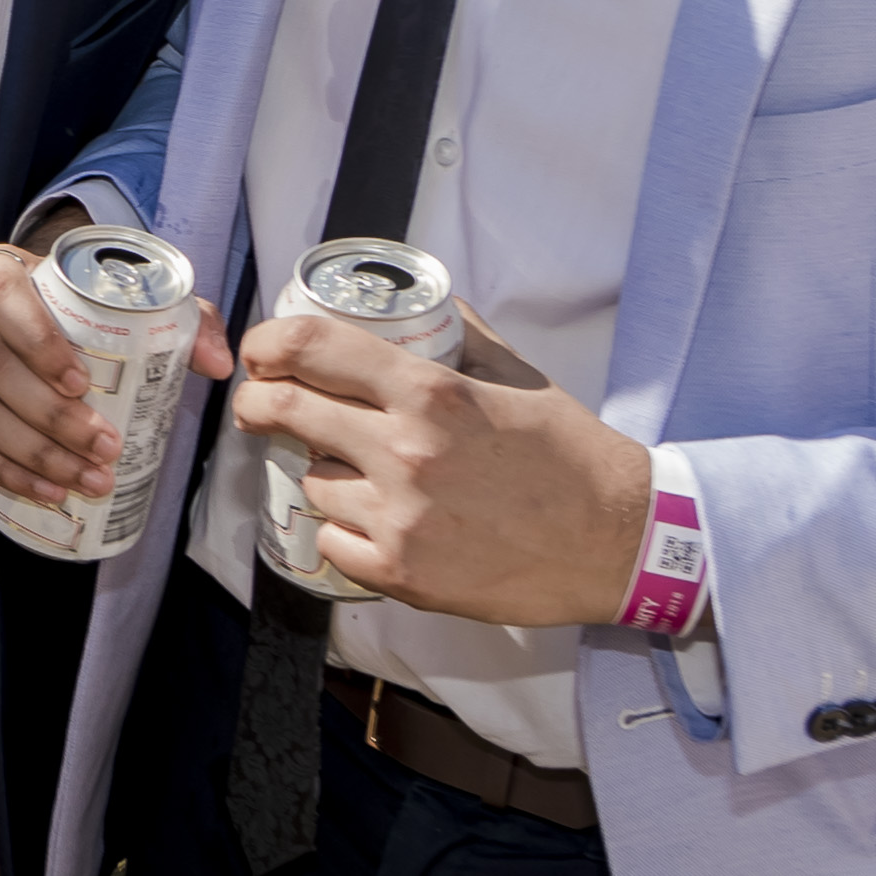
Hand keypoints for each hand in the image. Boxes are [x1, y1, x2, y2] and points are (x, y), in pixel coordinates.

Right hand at [0, 241, 230, 500]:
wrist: (8, 311)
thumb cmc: (69, 306)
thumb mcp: (119, 295)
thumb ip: (178, 316)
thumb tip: (218, 362)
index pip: (4, 298)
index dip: (38, 343)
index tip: (84, 383)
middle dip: (50, 417)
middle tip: (105, 448)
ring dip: (31, 454)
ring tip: (85, 479)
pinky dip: (3, 470)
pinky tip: (46, 490)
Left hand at [229, 304, 649, 629]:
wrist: (617, 542)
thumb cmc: (571, 457)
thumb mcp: (520, 378)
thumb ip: (464, 335)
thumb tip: (424, 303)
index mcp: (433, 393)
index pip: (313, 347)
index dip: (270, 343)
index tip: (261, 351)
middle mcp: (406, 452)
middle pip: (285, 410)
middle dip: (258, 403)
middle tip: (260, 405)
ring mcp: (399, 517)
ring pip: (312, 481)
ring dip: (326, 473)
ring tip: (366, 474)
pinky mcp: (400, 572)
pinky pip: (333, 540)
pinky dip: (346, 530)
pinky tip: (380, 523)